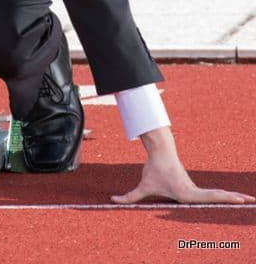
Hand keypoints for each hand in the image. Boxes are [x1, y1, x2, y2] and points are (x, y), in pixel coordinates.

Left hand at [111, 127, 255, 204]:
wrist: (161, 153)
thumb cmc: (153, 170)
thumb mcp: (142, 186)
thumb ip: (128, 196)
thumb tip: (113, 200)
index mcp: (186, 193)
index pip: (207, 197)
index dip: (222, 198)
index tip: (237, 198)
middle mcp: (194, 191)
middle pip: (217, 196)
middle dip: (233, 199)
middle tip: (250, 201)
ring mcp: (196, 189)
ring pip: (216, 195)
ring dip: (232, 198)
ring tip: (250, 201)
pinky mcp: (195, 188)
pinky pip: (212, 194)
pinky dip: (224, 197)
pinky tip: (235, 199)